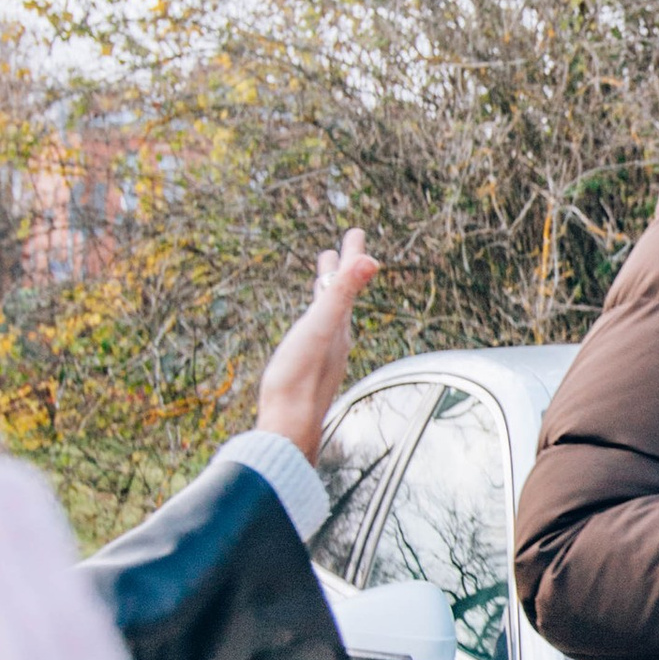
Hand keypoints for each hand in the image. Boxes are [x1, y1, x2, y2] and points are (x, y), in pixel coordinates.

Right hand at [255, 227, 382, 462]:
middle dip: (341, 270)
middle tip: (342, 248)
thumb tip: (372, 260)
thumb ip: (342, 294)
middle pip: (340, 296)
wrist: (286, 428)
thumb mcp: (320, 327)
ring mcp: (323, 356)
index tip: (356, 231)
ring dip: (328, 294)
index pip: (348, 280)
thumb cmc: (299, 378)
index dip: (351, 255)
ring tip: (324, 282)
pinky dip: (316, 321)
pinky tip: (310, 331)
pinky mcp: (308, 372)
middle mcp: (336, 339)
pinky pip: (316, 337)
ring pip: (329, 316)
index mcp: (338, 324)